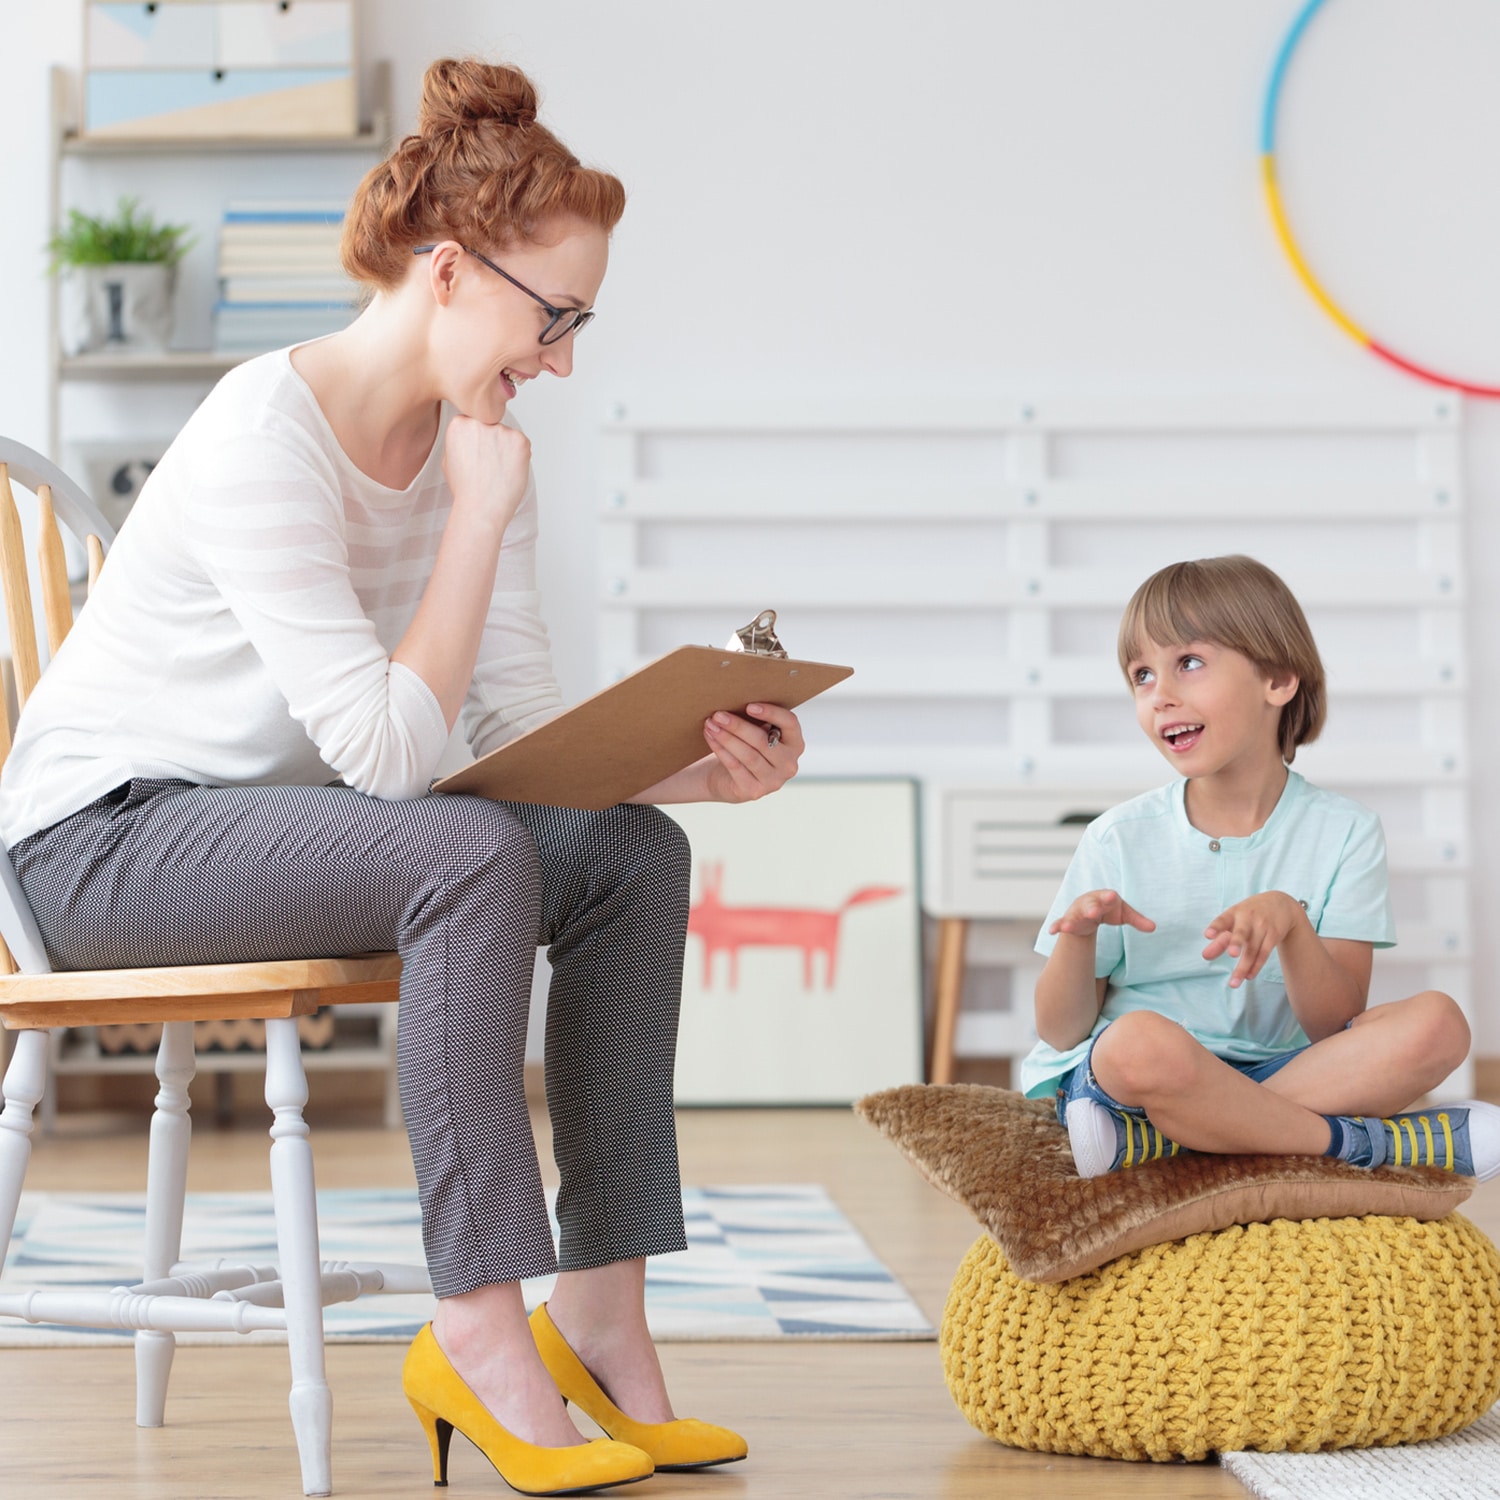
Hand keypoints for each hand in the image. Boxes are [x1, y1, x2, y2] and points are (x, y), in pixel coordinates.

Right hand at [442, 414, 531, 536]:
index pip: (474, 423)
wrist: (481, 508)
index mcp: (459, 423)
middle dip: (492, 443)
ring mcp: (501, 429)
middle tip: (488, 466)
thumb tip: (471, 433)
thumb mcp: (449, 459)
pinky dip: (519, 457)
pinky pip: (522, 444)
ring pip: (508, 436)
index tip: (476, 456)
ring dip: (507, 450)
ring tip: (497, 472)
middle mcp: (479, 422)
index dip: (477, 442)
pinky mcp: (520, 439)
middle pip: (492, 426)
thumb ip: (460, 440)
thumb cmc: (466, 489)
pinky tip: (508, 472)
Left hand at [702, 703, 802, 803]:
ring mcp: (773, 781)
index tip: (749, 706)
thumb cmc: (745, 747)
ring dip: (727, 738)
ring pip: (748, 755)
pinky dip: (721, 750)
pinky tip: (710, 737)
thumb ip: (758, 721)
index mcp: (795, 744)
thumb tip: (738, 700)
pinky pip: (736, 767)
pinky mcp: (754, 791)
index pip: (790, 724)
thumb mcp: (756, 733)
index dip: (772, 713)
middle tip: (719, 714)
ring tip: (711, 724)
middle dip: (738, 726)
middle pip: (763, 741)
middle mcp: (789, 765)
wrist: (727, 779)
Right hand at [1048, 890, 1154, 938]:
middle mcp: (1089, 903)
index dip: (1109, 897)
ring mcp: (1077, 912)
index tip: (1111, 897)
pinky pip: (1061, 923)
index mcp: (1104, 898)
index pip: (1108, 897)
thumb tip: (1154, 928)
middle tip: (1093, 912)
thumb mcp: (1124, 914)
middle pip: (1090, 905)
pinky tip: (1052, 931)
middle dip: (1091, 908)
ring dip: (1071, 921)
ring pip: (1073, 916)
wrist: (1089, 910)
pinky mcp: (1069, 921)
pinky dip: (1057, 926)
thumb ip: (1138, 920)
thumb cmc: (1109, 910)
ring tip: (1067, 927)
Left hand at [1202, 892, 1304, 987]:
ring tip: (1233, 983)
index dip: (1215, 927)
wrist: (1280, 904)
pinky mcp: (1274, 935)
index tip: (1207, 935)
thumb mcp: (1234, 920)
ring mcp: (1262, 927)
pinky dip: (1256, 966)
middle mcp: (1248, 918)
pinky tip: (1248, 977)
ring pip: (1252, 949)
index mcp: (1234, 913)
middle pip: (1242, 932)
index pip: (1223, 920)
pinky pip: (1264, 953)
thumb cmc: (1249, 915)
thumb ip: (1219, 937)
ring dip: (1244, 967)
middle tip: (1231, 954)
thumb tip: (1205, 956)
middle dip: (1236, 942)